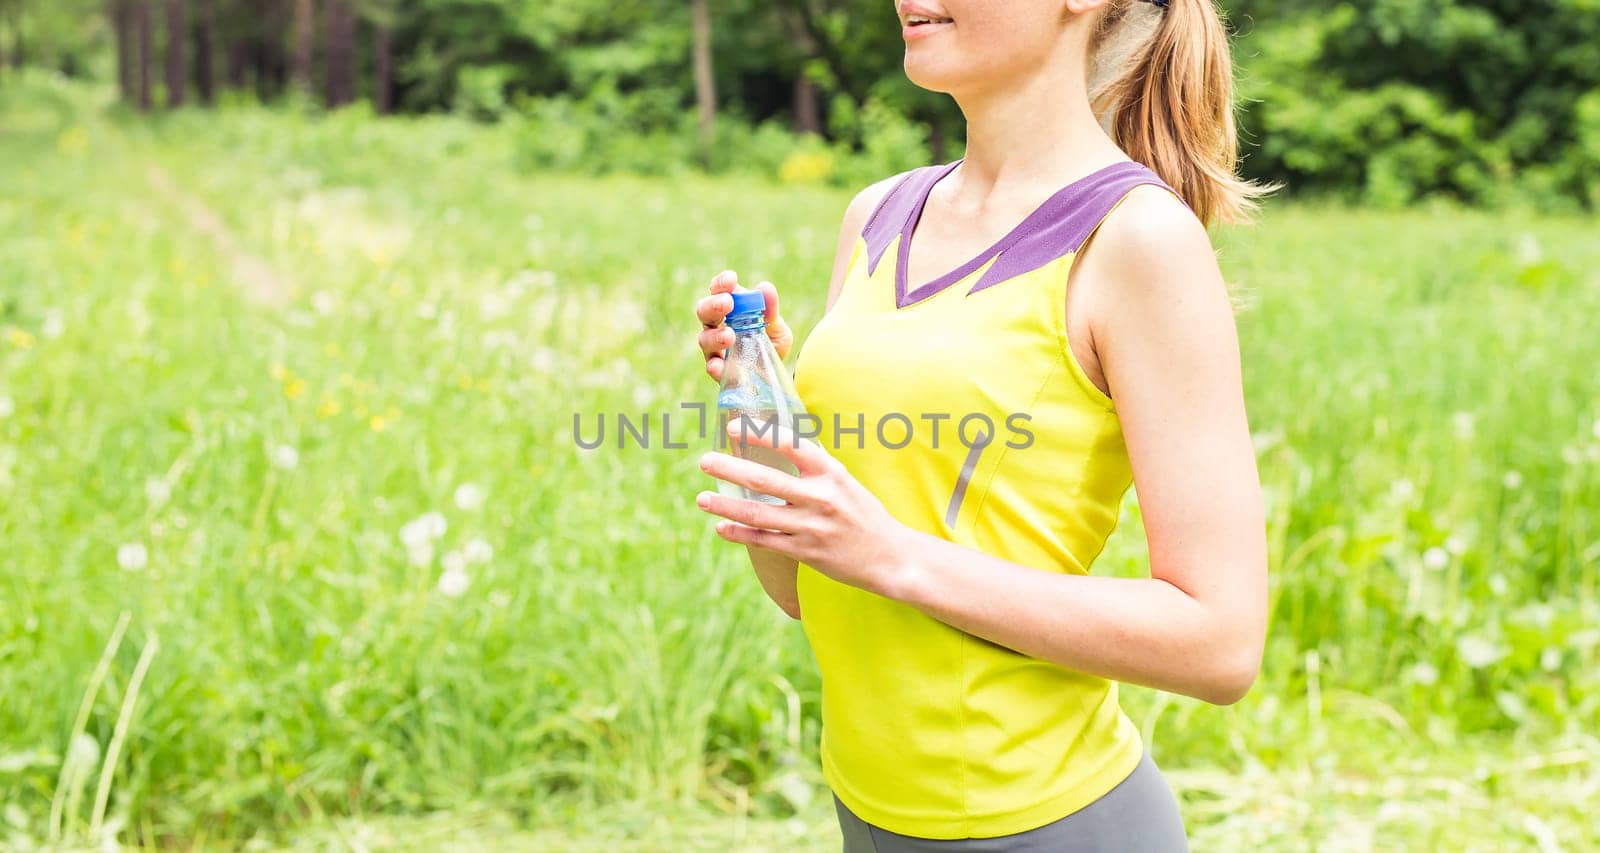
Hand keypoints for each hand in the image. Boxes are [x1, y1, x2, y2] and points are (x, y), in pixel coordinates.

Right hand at [695, 270, 793, 382]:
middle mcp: (716, 327)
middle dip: (713, 305)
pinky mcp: (719, 372)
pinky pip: (712, 368)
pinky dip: (714, 366)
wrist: (776, 377)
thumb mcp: (777, 327)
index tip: (731, 279)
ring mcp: (715, 350)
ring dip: (715, 335)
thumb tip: (765, 288)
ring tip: (729, 335)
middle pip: (704, 311)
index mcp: (729, 310)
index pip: (718, 291)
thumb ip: (770, 310)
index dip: (721, 283)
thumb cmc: (771, 345)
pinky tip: (718, 365)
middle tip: (727, 303)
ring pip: (704, 339)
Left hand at [695, 420, 913, 598]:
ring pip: (758, 514)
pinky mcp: (806, 552)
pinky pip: (765, 541)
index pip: (791, 444)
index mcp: (832, 473)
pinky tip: (721, 528)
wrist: (892, 557)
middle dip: (730, 468)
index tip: (731, 426)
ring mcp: (812, 526)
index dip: (758, 434)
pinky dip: (739, 534)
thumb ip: (814, 468)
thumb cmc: (864, 515)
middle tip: (704, 461)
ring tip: (702, 499)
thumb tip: (779, 446)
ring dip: (725, 505)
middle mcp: (821, 497)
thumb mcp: (845, 482)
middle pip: (765, 479)